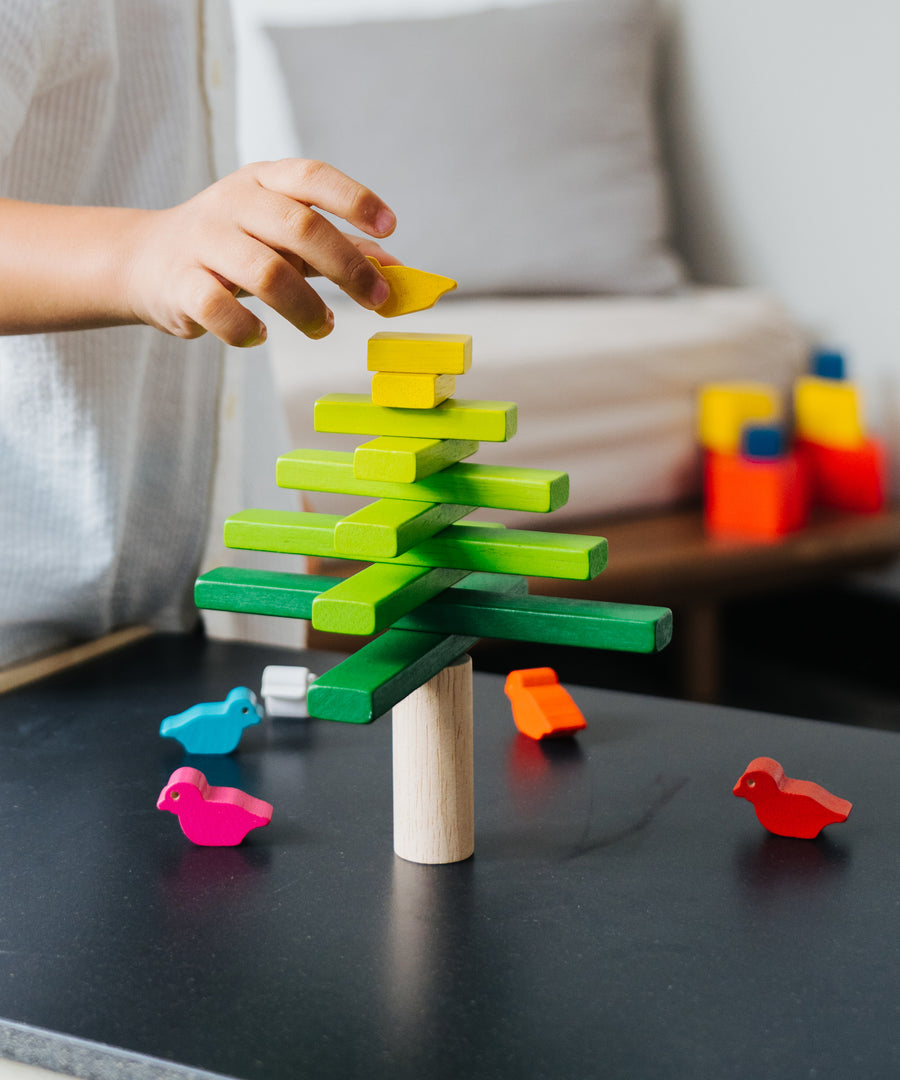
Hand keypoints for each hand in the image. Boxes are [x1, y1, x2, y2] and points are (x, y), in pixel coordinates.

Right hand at [125, 159, 397, 344]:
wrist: (146, 261)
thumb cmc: (232, 247)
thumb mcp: (284, 237)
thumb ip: (338, 249)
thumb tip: (396, 269)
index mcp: (263, 180)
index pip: (313, 177)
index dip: (354, 200)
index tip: (390, 228)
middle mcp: (232, 202)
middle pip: (300, 228)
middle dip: (347, 267)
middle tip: (376, 299)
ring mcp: (203, 241)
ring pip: (267, 274)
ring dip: (307, 308)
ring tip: (324, 326)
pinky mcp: (180, 285)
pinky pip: (221, 310)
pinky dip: (248, 331)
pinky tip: (262, 335)